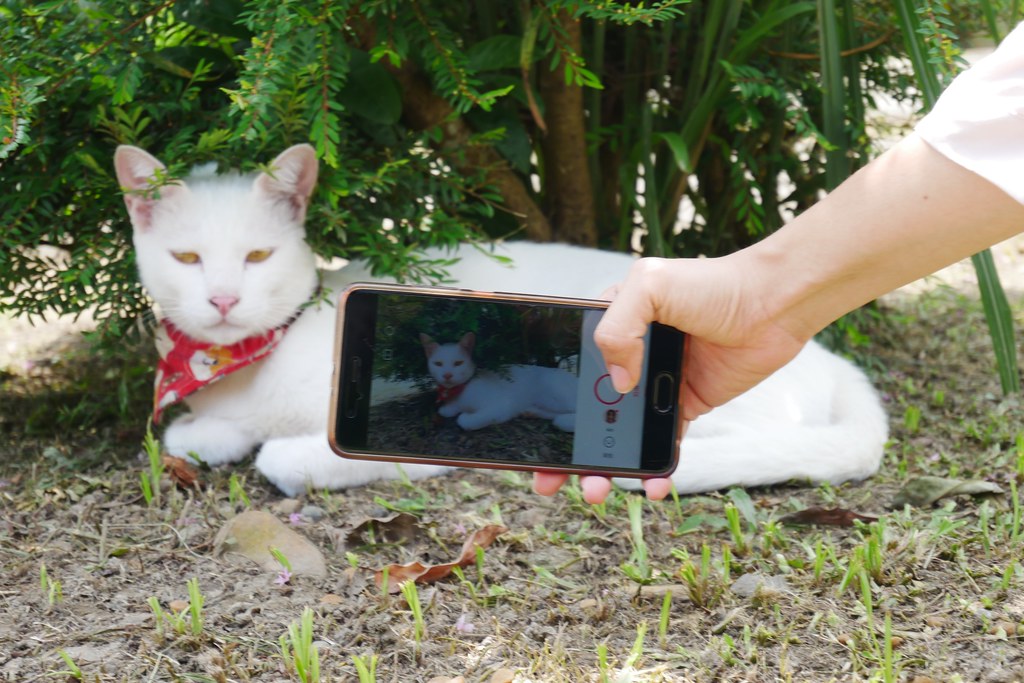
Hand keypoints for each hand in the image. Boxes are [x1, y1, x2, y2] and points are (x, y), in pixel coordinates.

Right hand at [534, 253, 809, 503]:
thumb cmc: (711, 284)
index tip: (531, 436)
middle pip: (586, 409)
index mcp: (610, 325)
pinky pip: (663, 443)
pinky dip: (655, 468)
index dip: (547, 402)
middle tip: (550, 481)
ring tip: (596, 490)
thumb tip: (616, 384)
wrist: (772, 303)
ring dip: (606, 465)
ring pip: (621, 433)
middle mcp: (628, 356)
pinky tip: (652, 485)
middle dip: (566, 448)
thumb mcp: (649, 286)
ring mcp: (656, 384)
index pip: (567, 367)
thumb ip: (617, 327)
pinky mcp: (686, 405)